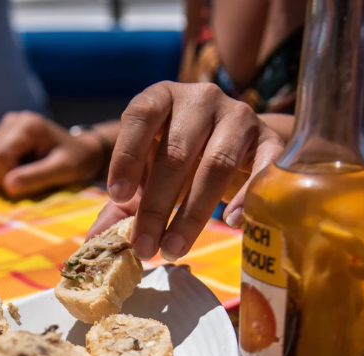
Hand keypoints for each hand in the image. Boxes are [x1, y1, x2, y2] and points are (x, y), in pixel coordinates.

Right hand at [0, 111, 104, 197]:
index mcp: (28, 126)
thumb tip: (7, 186)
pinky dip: (3, 171)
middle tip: (29, 181)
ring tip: (28, 173)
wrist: (81, 150)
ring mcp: (5, 126)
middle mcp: (12, 121)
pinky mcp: (1, 135)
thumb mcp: (63, 170)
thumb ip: (36, 177)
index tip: (28, 185)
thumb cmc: (77, 160)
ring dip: (4, 175)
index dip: (8, 178)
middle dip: (5, 178)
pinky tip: (21, 168)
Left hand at [97, 81, 283, 260]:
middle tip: (144, 247)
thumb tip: (95, 242)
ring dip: (192, 214)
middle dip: (156, 206)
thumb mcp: (148, 171)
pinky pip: (262, 168)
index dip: (127, 155)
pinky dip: (245, 198)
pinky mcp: (269, 138)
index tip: (117, 197)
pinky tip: (230, 224)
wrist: (237, 143)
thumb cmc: (180, 158)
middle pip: (176, 152)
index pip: (140, 115)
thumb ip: (122, 203)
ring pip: (216, 164)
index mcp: (162, 97)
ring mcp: (239, 115)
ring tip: (172, 249)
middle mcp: (201, 99)